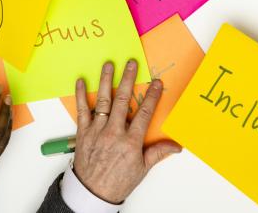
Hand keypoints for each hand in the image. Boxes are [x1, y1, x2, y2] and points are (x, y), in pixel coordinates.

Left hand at [72, 61, 180, 203]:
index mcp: (130, 142)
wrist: (92, 193)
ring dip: (105, 81)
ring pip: (103, 101)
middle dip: (127, 79)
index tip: (156, 83)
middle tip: (131, 63)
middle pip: (123, 100)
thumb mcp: (142, 169)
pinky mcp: (83, 132)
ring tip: (109, 65)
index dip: (152, 96)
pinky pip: (82, 110)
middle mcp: (113, 133)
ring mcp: (97, 131)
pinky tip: (80, 82)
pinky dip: (80, 95)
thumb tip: (177, 146)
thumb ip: (158, 153)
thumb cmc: (118, 181)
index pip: (144, 113)